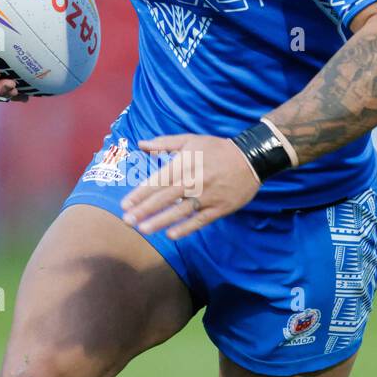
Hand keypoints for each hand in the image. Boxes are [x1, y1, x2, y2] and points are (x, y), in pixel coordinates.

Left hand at [121, 133, 259, 239]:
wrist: (251, 158)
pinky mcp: (220, 207)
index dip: (140, 194)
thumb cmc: (216, 149)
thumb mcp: (190, 140)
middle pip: (165, 197)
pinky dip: (186, 228)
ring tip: (143, 230)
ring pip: (180, 211)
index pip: (158, 181)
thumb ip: (164, 143)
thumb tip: (141, 144)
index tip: (125, 205)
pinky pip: (200, 220)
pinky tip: (171, 235)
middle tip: (127, 222)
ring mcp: (207, 196)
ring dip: (160, 221)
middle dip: (144, 210)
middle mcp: (194, 180)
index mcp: (185, 163)